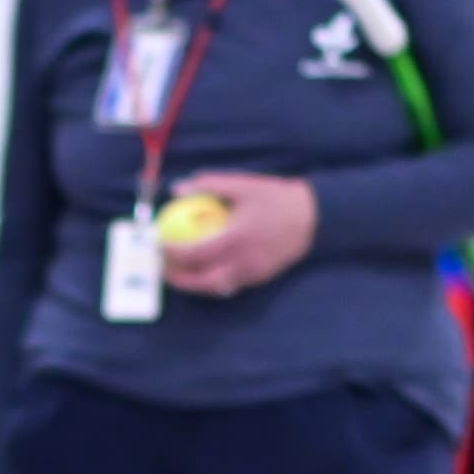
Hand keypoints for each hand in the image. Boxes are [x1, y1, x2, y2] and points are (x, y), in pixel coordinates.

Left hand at [163, 170, 317, 296]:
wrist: (315, 218)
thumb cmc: (277, 198)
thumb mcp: (243, 185)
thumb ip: (208, 185)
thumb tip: (177, 188)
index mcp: (236, 239)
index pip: (194, 254)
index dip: (171, 253)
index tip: (158, 244)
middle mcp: (243, 262)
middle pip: (202, 280)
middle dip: (178, 278)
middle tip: (162, 267)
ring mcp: (253, 273)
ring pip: (216, 288)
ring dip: (195, 284)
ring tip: (179, 274)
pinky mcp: (261, 277)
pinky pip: (232, 285)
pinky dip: (214, 282)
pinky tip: (205, 273)